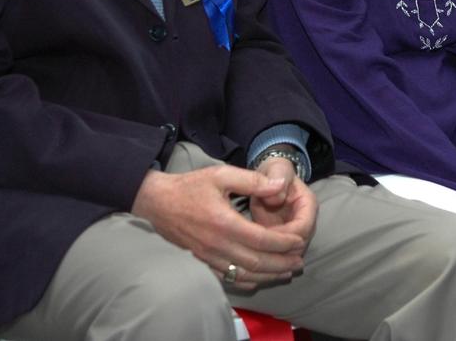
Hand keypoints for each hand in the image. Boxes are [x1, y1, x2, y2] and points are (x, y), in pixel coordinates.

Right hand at [132, 164, 311, 290]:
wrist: (156, 203)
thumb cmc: (190, 186)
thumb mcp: (221, 175)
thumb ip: (252, 181)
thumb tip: (279, 186)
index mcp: (224, 223)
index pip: (261, 240)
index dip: (283, 243)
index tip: (299, 241)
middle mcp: (217, 245)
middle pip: (256, 262)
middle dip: (281, 263)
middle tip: (299, 261)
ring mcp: (208, 256)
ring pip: (244, 274)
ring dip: (268, 275)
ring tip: (286, 271)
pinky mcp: (202, 261)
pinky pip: (228, 278)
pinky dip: (247, 281)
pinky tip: (259, 278)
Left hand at [249, 156, 316, 260]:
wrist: (270, 179)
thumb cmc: (274, 173)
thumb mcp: (276, 169)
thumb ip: (278, 177)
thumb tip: (277, 197)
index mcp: (308, 205)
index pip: (303, 229)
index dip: (284, 236)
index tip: (261, 233)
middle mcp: (307, 222)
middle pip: (298, 247)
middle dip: (277, 250)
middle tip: (252, 246)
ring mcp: (297, 234)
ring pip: (290, 257)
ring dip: (272, 257)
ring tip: (250, 250)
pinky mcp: (285, 242)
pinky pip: (280, 258)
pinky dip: (268, 259)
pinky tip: (252, 255)